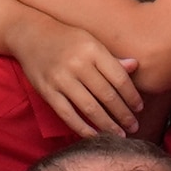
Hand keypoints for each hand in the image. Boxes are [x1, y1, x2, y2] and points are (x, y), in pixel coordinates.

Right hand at [9, 18, 144, 136]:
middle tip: (134, 127)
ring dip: (107, 125)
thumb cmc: (66, 38)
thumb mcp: (90, 41)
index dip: (132, 96)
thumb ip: (111, 58)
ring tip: (120, 135)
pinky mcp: (47, 91)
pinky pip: (68, 114)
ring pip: (90, 108)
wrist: (31, 34)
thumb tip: (135, 66)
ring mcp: (61, 79)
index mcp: (93, 50)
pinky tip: (95, 136)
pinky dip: (83, 128)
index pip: (119, 78)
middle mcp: (78, 64)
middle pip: (107, 96)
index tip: (139, 108)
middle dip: (123, 114)